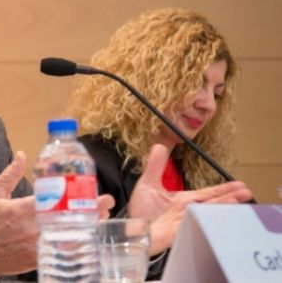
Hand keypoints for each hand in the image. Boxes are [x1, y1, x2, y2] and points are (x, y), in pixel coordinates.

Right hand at [0, 151, 115, 274]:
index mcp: (22, 211)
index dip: (83, 201)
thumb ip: (11, 174)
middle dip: (91, 215)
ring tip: (96, 220)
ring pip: (68, 239)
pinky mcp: (36, 259)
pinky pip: (60, 252)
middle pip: (70, 222)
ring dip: (85, 229)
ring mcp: (35, 246)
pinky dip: (73, 243)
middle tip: (104, 207)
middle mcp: (32, 230)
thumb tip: (23, 155)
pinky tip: (81, 235)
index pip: (59, 204)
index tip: (101, 197)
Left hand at [129, 144, 253, 252]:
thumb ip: (156, 166)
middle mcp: (187, 210)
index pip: (208, 193)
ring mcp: (184, 221)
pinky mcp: (177, 232)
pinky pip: (193, 226)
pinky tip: (214, 217)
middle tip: (246, 192)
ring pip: (206, 213)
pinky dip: (203, 221)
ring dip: (221, 207)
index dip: (223, 189)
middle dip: (230, 197)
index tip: (240, 185)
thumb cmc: (142, 213)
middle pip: (212, 203)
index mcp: (184, 200)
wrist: (131, 230)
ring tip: (237, 200)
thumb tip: (159, 146)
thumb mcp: (148, 184)